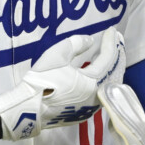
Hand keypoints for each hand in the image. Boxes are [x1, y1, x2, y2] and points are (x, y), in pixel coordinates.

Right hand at [0, 26, 125, 140]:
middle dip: (117, 56)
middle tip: (117, 42)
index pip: (107, 58)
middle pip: (114, 73)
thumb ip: (76, 44)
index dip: (110, 43)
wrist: (28, 109)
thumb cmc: (42, 81)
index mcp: (93, 82)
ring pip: (108, 86)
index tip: (112, 30)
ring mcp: (90, 108)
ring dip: (111, 70)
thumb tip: (90, 41)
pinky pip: (99, 95)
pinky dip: (103, 82)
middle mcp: (96, 97)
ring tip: (110, 57)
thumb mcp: (57, 55)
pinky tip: (98, 75)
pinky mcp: (82, 114)